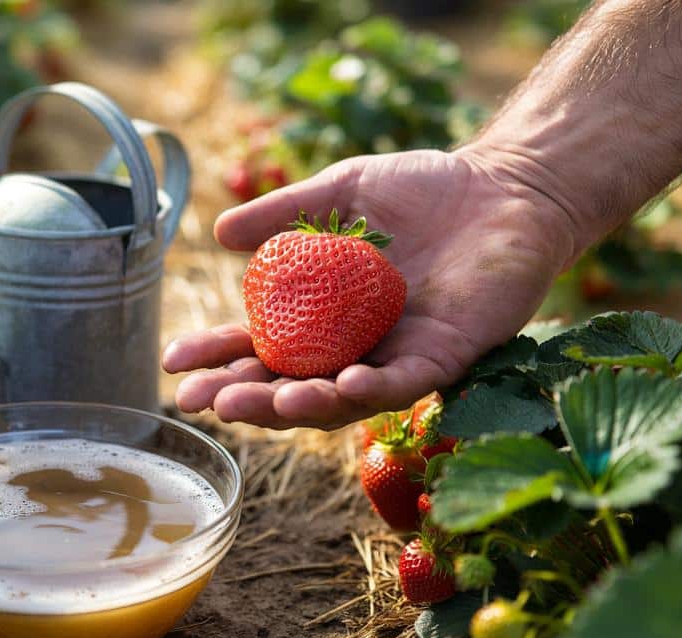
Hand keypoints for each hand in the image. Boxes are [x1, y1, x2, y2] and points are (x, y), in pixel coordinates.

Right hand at [162, 148, 578, 429]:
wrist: (506, 186)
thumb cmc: (425, 190)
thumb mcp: (340, 193)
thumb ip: (284, 212)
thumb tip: (218, 234)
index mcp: (321, 315)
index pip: (257, 344)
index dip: (216, 356)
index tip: (174, 360)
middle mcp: (352, 347)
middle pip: (287, 384)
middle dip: (242, 397)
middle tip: (198, 401)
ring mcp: (396, 357)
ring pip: (340, 398)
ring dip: (300, 406)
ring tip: (266, 404)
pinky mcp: (446, 356)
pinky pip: (406, 383)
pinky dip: (374, 388)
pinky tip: (346, 386)